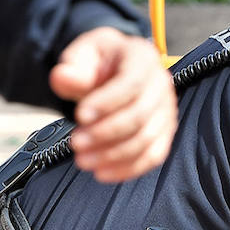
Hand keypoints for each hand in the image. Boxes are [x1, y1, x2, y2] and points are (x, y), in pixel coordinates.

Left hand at [50, 27, 176, 182]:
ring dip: (114, 155)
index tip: (80, 116)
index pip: (131, 84)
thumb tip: (63, 78)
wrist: (113, 71)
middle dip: (106, 133)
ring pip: (146, 140)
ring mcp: (167, 112)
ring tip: (83, 160)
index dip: (107, 103)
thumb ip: (73, 68)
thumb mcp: (82, 56)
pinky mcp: (165, 134)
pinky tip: (103, 173)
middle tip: (76, 143)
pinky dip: (129, 168)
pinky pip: (153, 156)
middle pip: (140, 115)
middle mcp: (161, 86)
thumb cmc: (98, 63)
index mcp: (142, 59)